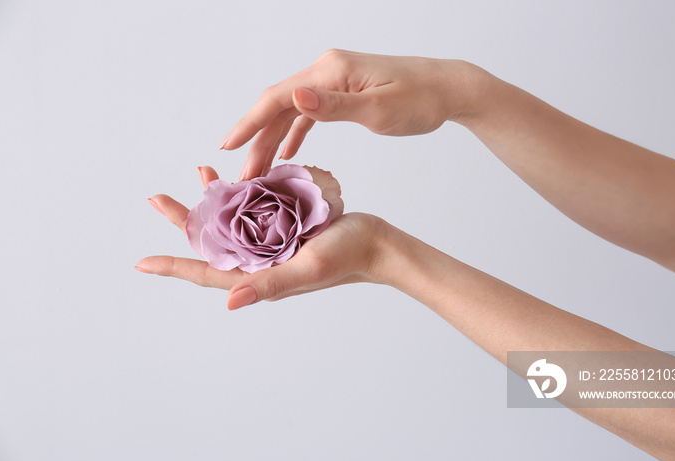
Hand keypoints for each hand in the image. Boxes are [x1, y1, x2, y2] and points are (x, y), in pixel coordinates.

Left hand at [136, 166, 382, 308]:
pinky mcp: (285, 229)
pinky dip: (241, 193)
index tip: (141, 262)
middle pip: (211, 243)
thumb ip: (270, 284)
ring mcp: (272, 246)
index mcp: (260, 276)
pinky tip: (235, 176)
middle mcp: (260, 262)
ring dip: (211, 202)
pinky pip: (254, 212)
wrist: (376, 244)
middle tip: (156, 198)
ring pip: (230, 224)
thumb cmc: (347, 256)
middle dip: (183, 221)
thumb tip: (228, 301)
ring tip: (198, 173)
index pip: (207, 272)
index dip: (174, 266)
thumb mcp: (307, 269)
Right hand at [220, 49, 482, 179]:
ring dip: (273, 140)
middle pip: (279, 107)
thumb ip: (335, 106)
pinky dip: (295, 133)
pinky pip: (309, 113)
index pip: (277, 98)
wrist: (447, 88)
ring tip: (258, 171)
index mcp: (330, 72)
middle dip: (257, 141)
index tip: (227, 147)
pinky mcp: (343, 91)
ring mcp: (333, 79)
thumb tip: (295, 96)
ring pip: (291, 112)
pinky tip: (287, 154)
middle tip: (241, 176)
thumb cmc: (420, 100)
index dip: (249, 123)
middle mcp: (326, 71)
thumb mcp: (379, 109)